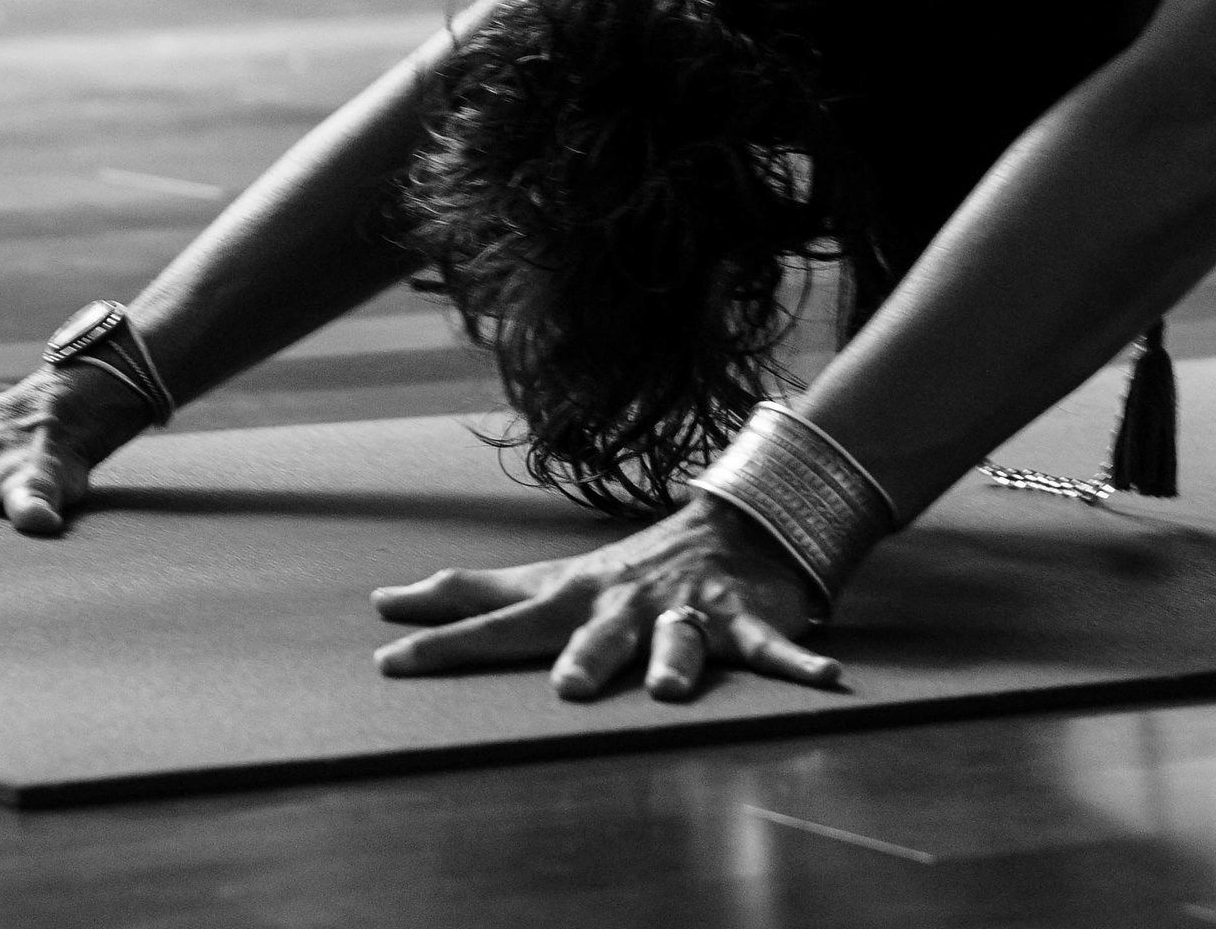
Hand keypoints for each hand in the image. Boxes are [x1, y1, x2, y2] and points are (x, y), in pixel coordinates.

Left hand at [370, 494, 848, 703]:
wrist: (728, 525)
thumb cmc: (623, 571)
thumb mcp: (549, 580)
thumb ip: (474, 593)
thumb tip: (386, 602)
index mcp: (573, 598)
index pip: (498, 620)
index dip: (446, 642)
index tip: (389, 663)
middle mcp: (625, 603)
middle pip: (596, 632)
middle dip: (583, 657)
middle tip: (565, 690)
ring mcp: (686, 610)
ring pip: (680, 638)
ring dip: (677, 660)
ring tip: (671, 688)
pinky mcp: (744, 619)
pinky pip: (771, 647)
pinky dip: (800, 664)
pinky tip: (828, 683)